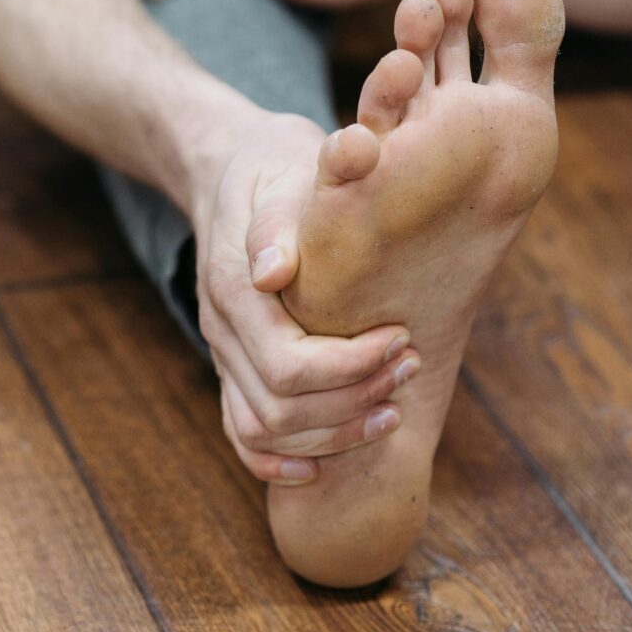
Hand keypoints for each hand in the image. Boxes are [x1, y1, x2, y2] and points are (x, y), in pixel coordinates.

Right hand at [191, 113, 420, 484]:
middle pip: (280, 410)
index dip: (351, 368)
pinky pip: (243, 435)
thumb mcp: (281, 167)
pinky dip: (280, 463)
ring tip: (392, 409)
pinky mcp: (233, 366)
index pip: (287, 366)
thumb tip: (272, 271)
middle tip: (411, 366)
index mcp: (232, 287)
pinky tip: (324, 466)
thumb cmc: (275, 165)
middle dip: (355, 400)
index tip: (402, 339)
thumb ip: (276, 220)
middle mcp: (220, 329)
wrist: (234, 166)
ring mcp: (223, 353)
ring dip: (333, 434)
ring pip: (264, 432)